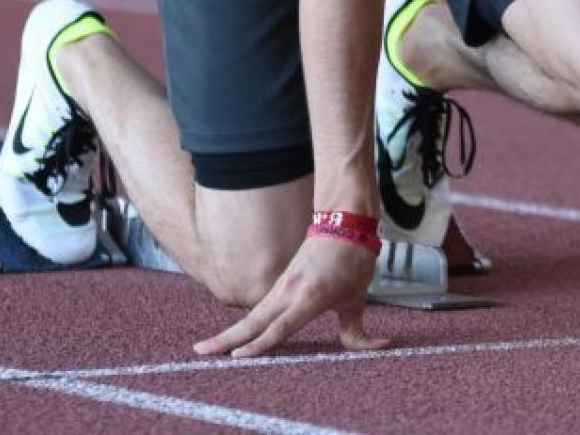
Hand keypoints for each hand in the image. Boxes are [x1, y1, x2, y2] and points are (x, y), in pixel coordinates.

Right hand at [193, 235, 387, 357]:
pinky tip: (232, 335)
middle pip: (253, 321)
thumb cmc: (353, 260)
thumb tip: (379, 346)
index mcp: (310, 297)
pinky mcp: (281, 282)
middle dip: (226, 339)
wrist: (344, 221)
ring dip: (229, 332)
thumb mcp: (357, 297)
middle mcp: (290, 292)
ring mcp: (282, 286)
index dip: (260, 344)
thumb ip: (358, 329)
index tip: (238, 357)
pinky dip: (245, 323)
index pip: (280, 326)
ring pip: (252, 314)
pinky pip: (260, 307)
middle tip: (200, 352)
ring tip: (204, 348)